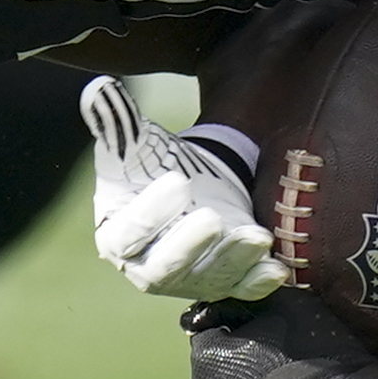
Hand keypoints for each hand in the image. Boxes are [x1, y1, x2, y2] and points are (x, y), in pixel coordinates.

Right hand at [81, 75, 288, 301]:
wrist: (190, 186)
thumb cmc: (152, 167)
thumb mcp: (134, 143)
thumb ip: (116, 121)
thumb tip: (99, 88)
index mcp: (117, 236)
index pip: (126, 234)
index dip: (149, 214)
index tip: (178, 180)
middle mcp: (149, 266)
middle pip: (164, 268)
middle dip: (190, 245)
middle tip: (213, 218)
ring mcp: (190, 278)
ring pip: (209, 279)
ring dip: (234, 260)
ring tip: (258, 236)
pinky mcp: (224, 281)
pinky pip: (242, 290)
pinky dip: (259, 282)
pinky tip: (277, 268)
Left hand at [182, 292, 377, 378]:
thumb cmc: (311, 360)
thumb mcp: (289, 307)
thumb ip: (260, 297)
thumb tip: (248, 290)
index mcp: (205, 357)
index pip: (211, 326)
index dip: (240, 321)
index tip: (268, 323)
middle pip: (221, 365)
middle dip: (244, 358)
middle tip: (285, 354)